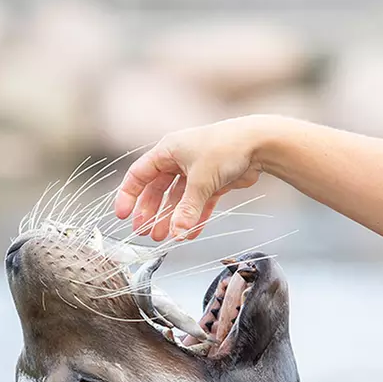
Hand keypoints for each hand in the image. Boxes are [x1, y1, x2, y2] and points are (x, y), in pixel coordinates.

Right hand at [112, 117, 271, 242]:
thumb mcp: (201, 180)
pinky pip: (198, 203)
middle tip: (145, 233)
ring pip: (178, 199)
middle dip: (151, 212)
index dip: (129, 195)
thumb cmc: (225, 149)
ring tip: (165, 238)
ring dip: (172, 218)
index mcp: (168, 150)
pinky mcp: (213, 181)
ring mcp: (196, 171)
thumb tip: (177, 233)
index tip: (123, 216)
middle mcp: (179, 159)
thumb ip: (187, 209)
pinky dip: (194, 217)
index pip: (139, 174)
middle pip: (157, 190)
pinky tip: (189, 234)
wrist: (258, 143)